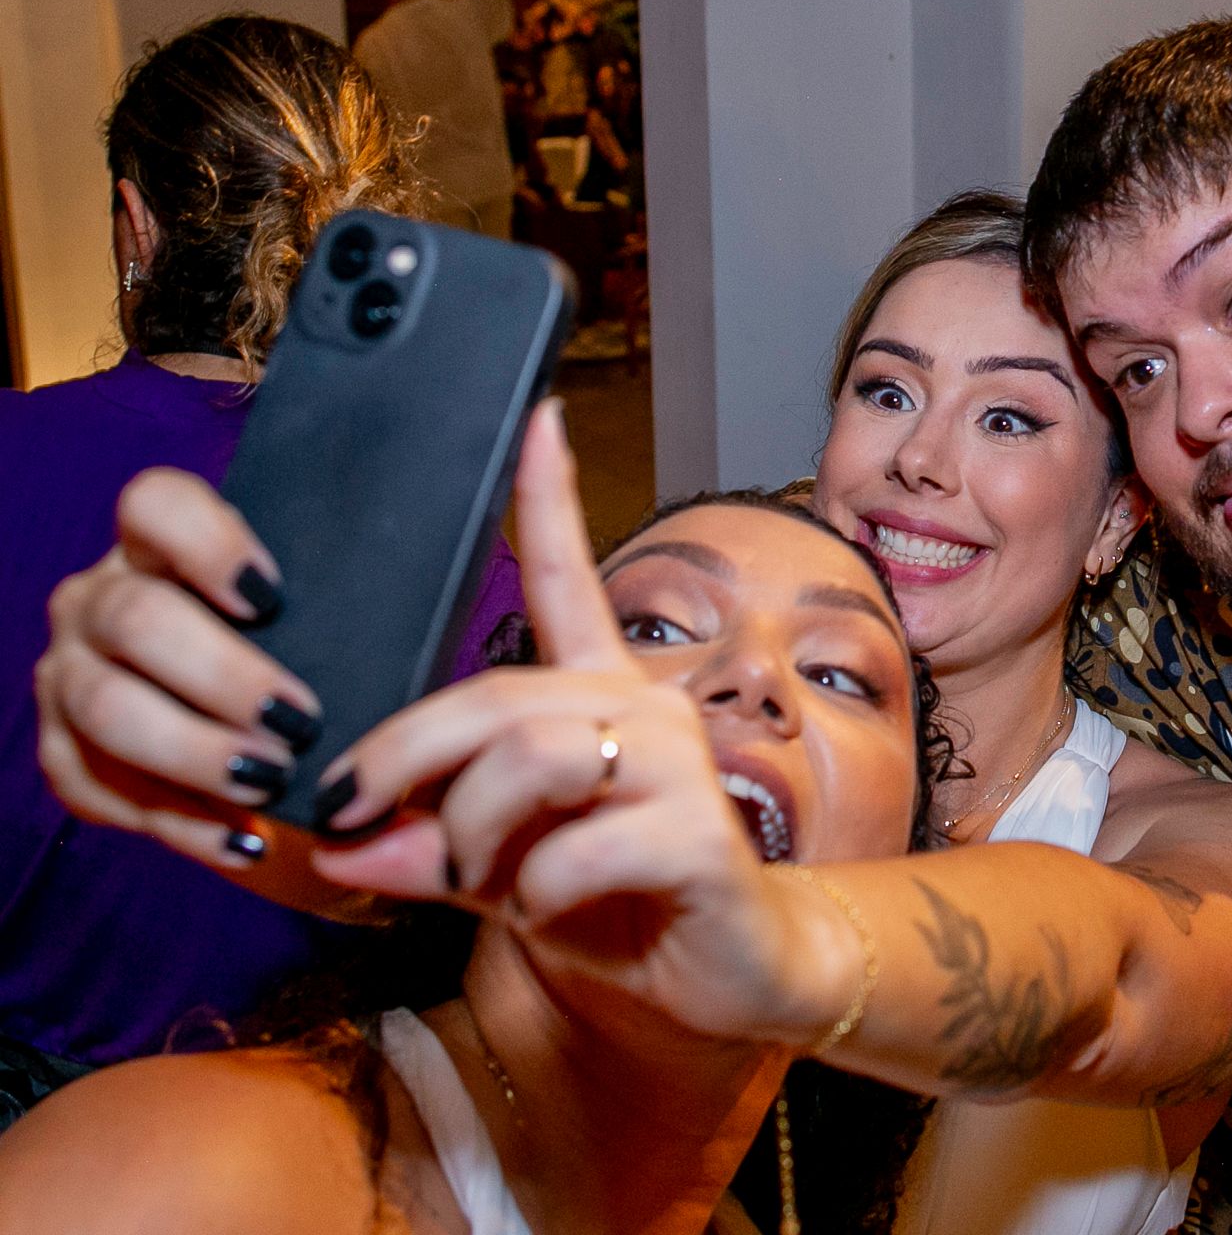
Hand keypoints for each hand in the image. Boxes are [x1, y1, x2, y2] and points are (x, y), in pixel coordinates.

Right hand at [35, 467, 321, 872]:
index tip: (271, 593)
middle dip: (222, 676)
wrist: (246, 729)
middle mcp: (98, 602)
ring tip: (272, 781)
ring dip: (195, 753)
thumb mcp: (307, 616)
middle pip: (138, 620)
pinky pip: (106, 792)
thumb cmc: (293, 654)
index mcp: (155, 545)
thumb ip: (333, 607)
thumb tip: (412, 617)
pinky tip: (247, 839)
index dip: (206, 541)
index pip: (156, 506)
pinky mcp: (62, 754)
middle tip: (298, 719)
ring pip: (109, 710)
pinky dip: (184, 824)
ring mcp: (70, 676)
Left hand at [312, 404, 842, 1044]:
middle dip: (402, 755)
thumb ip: (426, 844)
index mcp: (601, 696)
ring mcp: (682, 765)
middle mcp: (647, 706)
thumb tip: (337, 846)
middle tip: (348, 817)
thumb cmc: (619, 906)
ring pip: (530, 758)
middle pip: (497, 694)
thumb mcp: (502, 871)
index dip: (549, 500)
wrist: (732, 975)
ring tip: (472, 879)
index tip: (538, 418)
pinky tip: (550, 913)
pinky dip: (534, 894)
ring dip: (468, 833)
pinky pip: (575, 849)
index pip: (569, 580)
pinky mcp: (701, 835)